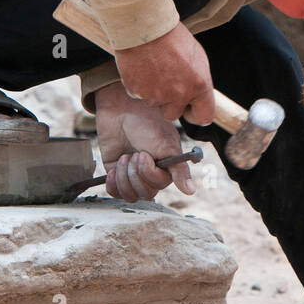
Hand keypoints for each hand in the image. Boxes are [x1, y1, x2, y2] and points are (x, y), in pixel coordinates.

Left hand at [95, 81, 198, 201]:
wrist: (121, 108)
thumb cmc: (147, 122)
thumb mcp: (167, 145)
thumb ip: (179, 170)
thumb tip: (191, 191)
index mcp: (166, 167)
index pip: (159, 185)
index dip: (149, 173)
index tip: (143, 154)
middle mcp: (150, 173)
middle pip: (145, 193)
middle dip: (136, 174)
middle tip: (133, 154)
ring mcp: (133, 174)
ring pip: (130, 195)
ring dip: (124, 177)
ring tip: (124, 157)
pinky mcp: (116, 173)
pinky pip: (114, 192)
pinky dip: (113, 184)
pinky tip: (113, 170)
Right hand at [114, 22, 214, 124]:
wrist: (145, 25)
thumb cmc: (172, 37)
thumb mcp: (197, 57)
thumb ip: (199, 81)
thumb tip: (199, 96)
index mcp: (199, 84)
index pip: (204, 116)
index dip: (196, 114)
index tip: (190, 109)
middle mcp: (179, 93)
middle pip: (173, 114)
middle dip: (169, 103)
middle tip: (165, 82)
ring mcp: (156, 94)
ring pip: (154, 104)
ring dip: (153, 92)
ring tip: (153, 69)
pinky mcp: (137, 91)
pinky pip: (139, 95)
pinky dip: (140, 85)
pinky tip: (142, 68)